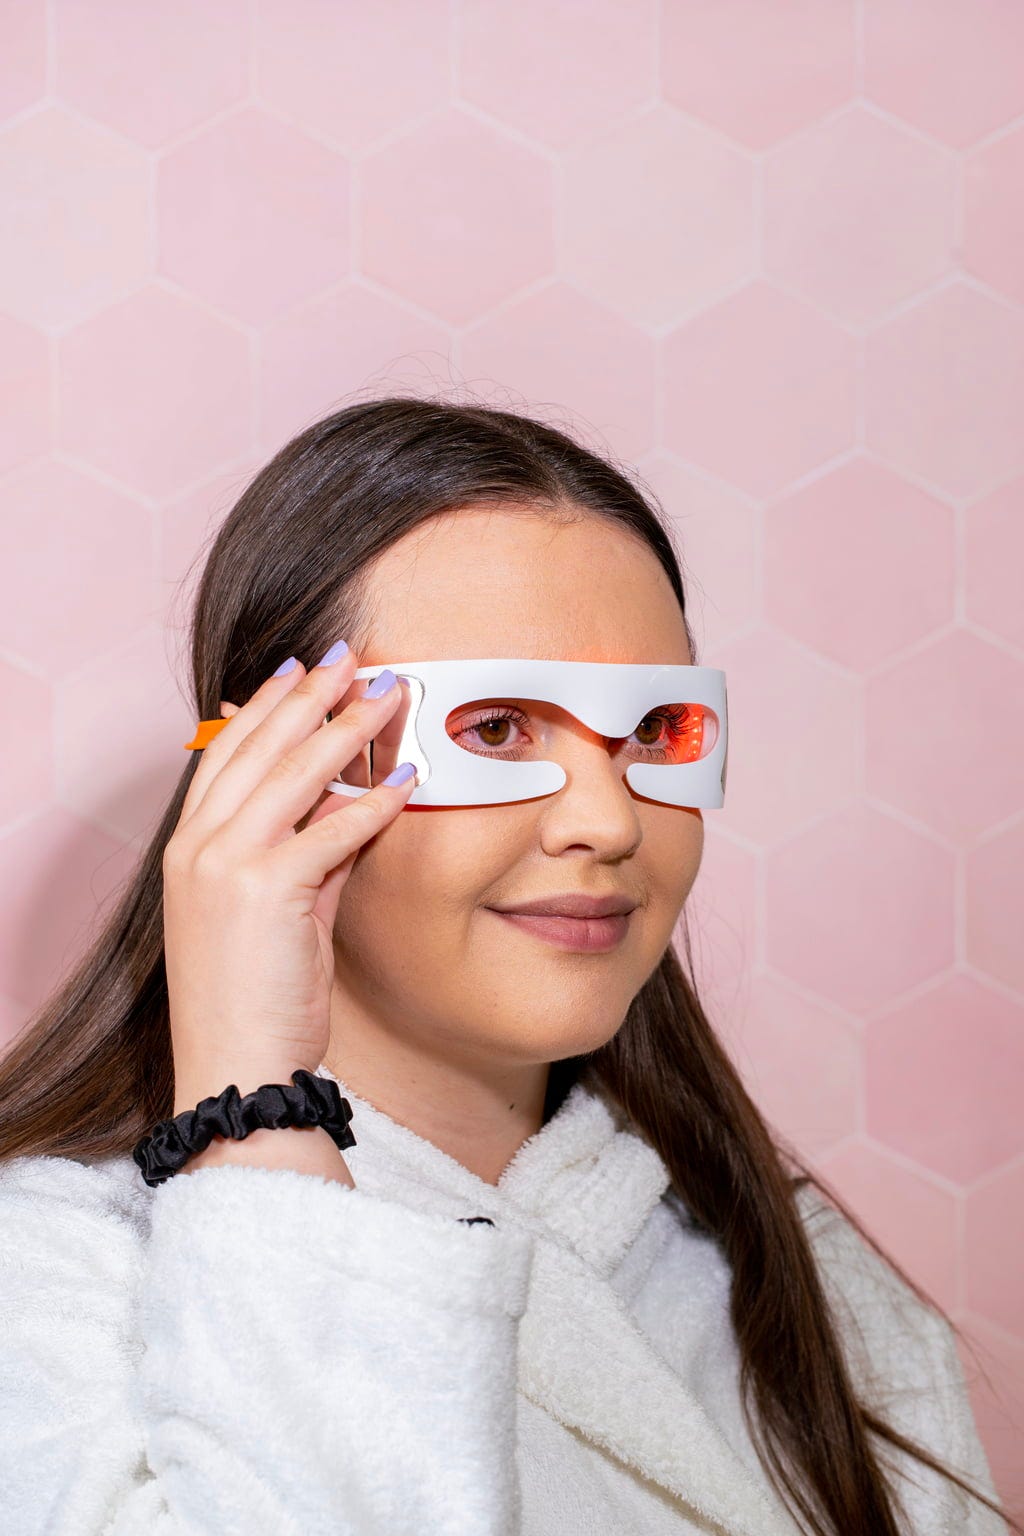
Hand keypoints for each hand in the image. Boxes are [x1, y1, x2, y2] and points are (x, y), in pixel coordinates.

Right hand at [163, 645, 416, 1108]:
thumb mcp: (279, 913)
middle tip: (354, 657)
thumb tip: (355, 808)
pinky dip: (372, 801)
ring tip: (389, 693)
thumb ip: (310, 856)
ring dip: (348, 728)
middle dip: (312, 695)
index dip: (268, 704)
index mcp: (188, 846)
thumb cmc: (257, 997)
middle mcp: (197, 846)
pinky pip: (331, 830)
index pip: (227, 752)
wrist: (237, 1067)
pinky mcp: (265, 891)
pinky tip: (407, 777)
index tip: (302, 669)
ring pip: (294, 774)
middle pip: (260, 747)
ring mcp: (224, 865)